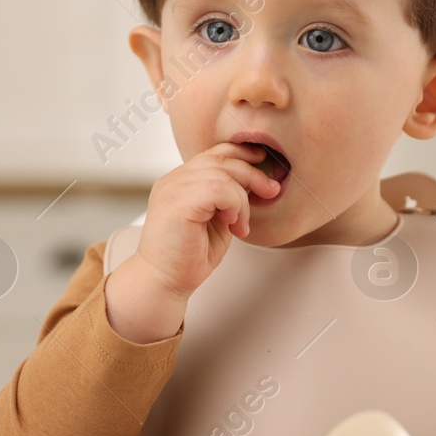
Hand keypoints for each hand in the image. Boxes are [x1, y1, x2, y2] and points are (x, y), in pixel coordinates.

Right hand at [133, 141, 282, 298]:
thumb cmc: (189, 257)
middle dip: (253, 173)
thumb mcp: (216, 218)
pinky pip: (219, 188)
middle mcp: (174, 179)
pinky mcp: (177, 203)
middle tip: (270, 192)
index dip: (243, 155)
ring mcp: (173, 188)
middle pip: (221, 157)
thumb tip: (257, 180)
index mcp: (181, 181)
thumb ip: (229, 197)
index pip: (214, 153)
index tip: (264, 166)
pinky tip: (232, 225)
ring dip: (242, 199)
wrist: (164, 283)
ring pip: (223, 173)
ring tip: (240, 224)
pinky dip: (234, 205)